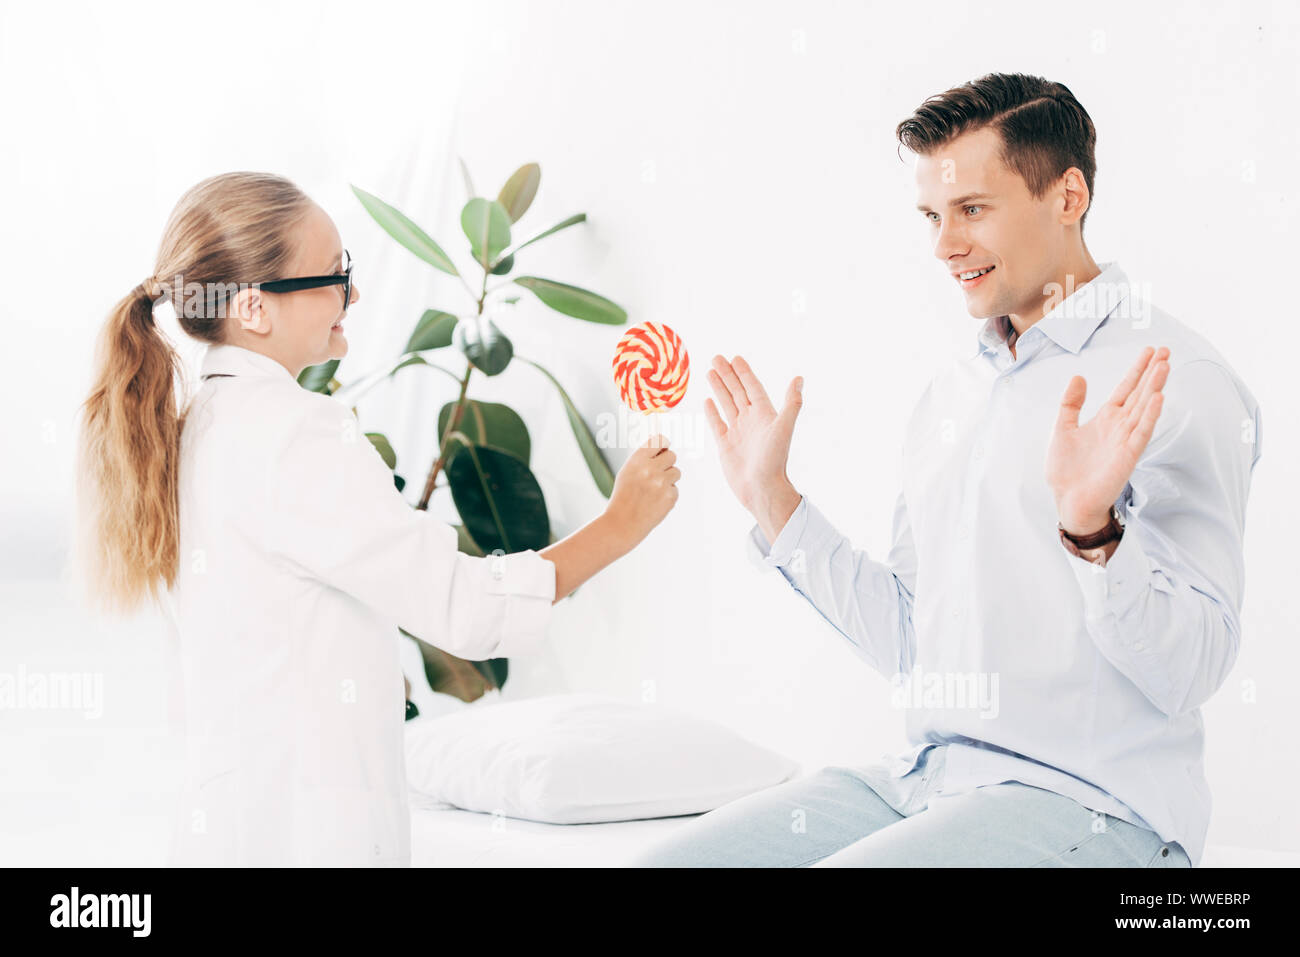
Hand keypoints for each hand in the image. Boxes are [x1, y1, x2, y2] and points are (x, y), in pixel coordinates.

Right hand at [603, 433, 680, 549]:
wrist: (622, 523)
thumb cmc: (624, 496)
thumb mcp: (627, 472)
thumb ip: (643, 459)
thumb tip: (664, 446)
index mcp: (637, 460)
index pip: (660, 440)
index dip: (663, 444)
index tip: (663, 448)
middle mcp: (650, 469)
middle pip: (672, 455)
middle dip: (667, 463)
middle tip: (658, 473)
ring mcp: (661, 483)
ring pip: (676, 472)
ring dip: (668, 479)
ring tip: (654, 490)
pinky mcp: (670, 497)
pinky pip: (675, 489)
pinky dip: (667, 495)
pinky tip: (655, 502)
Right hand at [704, 355, 803, 542]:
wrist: (761, 489)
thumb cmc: (774, 460)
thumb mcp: (783, 428)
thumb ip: (791, 403)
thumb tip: (799, 378)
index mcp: (764, 414)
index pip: (752, 387)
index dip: (744, 372)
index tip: (735, 357)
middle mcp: (751, 420)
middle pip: (737, 391)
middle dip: (727, 375)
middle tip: (716, 357)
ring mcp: (737, 432)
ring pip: (726, 404)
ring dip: (719, 388)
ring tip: (709, 372)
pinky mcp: (726, 445)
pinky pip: (717, 423)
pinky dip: (712, 412)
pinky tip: (707, 400)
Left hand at [1047, 345, 1169, 534]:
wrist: (1069, 500)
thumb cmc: (1066, 470)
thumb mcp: (1062, 429)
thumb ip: (1070, 404)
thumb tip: (1079, 376)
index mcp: (1105, 419)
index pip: (1126, 389)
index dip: (1137, 370)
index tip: (1150, 350)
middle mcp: (1120, 426)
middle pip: (1140, 394)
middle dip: (1152, 372)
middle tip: (1166, 350)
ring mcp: (1126, 440)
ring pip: (1144, 408)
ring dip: (1154, 387)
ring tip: (1165, 365)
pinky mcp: (1128, 455)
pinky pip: (1142, 432)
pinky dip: (1150, 415)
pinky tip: (1158, 397)